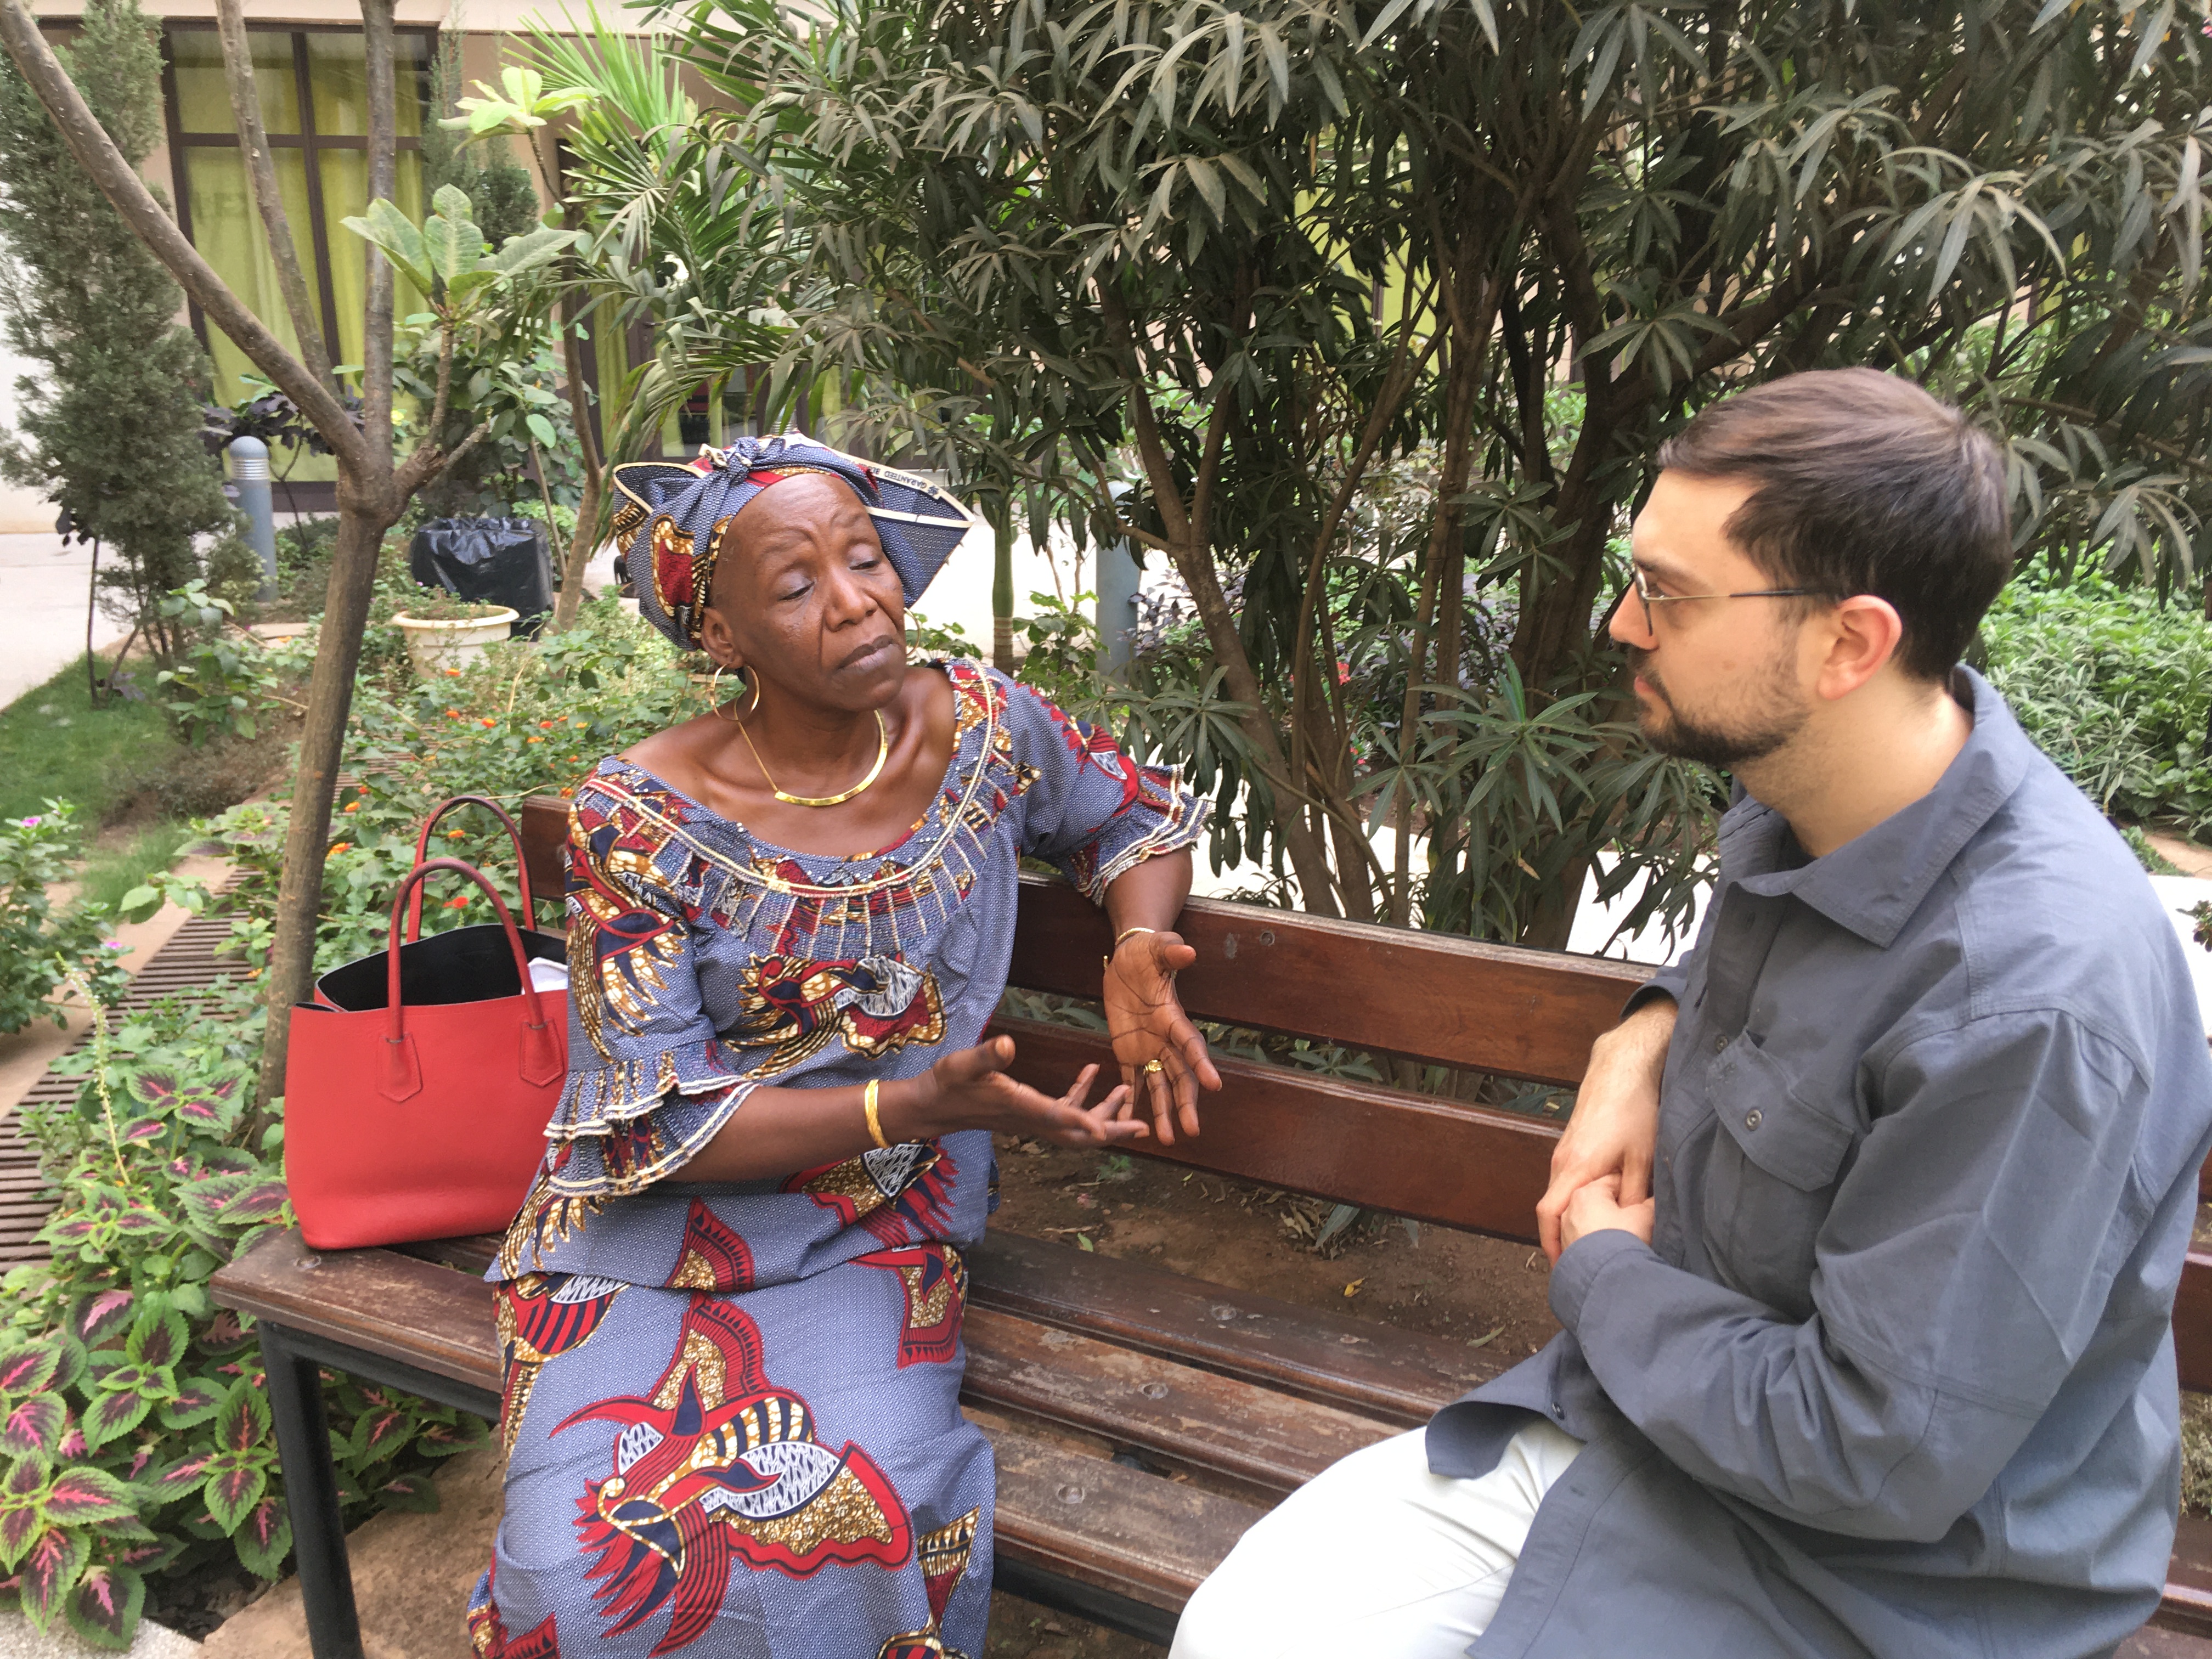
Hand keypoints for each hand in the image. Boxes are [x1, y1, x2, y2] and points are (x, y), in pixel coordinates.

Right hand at [904, 1036, 1147, 1148]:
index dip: (1082, 1123)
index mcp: (1019, 1106)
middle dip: (1112, 1132)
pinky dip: (1082, 1096)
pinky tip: (1091, 1072)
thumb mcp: (963, 1063)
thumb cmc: (947, 1083)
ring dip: (1105, 1113)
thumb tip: (1008, 1044)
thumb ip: (988, 1056)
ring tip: (1130, 1094)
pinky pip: (1064, 1110)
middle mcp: (1031, 1118)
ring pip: (1077, 1125)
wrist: (934, 1106)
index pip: (1055, 1117)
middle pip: (1079, 1134)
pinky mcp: (1029, 1111)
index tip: (1107, 1131)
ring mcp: (1032, 1117)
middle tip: (1145, 1129)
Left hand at [1103, 930, 1221, 1145]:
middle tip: (1191, 1131)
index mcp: (1172, 1017)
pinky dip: (1129, 1102)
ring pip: (1159, 1087)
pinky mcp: (1128, 1053)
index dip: (1202, 1064)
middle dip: (1186, 1103)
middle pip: (1180, 1076)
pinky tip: (1126, 1125)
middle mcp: (1165, 1039)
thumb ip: (1171, 952)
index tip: (1215, 1085)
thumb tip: (1187, 952)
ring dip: (1162, 1112)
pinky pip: (1130, 1082)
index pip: (1190, 1044)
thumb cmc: (1148, 952)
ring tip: (1166, 1140)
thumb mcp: (1158, 948)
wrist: (1129, 959)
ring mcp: (1148, 1049)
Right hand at [1536, 998, 1674, 1263]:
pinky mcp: (1572, 1143)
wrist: (1623, 1066)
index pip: (1549, 1215)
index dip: (1551, 1245)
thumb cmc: (1634, 1108)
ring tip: (1589, 1239)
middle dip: (1561, 1237)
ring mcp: (1564, 1150)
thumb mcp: (1644, 1157)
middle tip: (1580, 1263)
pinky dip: (1574, 1198)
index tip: (1561, 1267)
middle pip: (1552, 1208)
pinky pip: (1566, 1179)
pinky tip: (1596, 1206)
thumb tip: (1628, 1225)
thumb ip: (1633, 1195)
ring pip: (1559, 1192)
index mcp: (1575, 1168)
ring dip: (1569, 1217)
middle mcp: (1561, 1161)